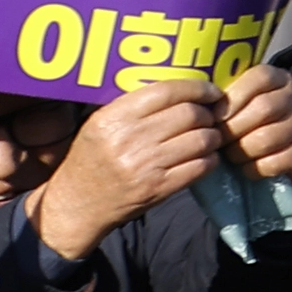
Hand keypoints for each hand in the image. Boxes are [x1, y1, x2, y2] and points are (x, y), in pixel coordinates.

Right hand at [27, 81, 226, 264]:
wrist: (77, 205)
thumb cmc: (91, 159)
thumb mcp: (100, 124)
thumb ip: (134, 105)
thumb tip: (180, 86)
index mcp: (114, 117)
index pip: (168, 91)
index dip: (198, 88)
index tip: (211, 91)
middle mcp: (130, 139)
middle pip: (191, 114)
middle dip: (208, 113)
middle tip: (210, 116)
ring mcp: (146, 166)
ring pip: (202, 140)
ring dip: (213, 136)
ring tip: (209, 136)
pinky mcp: (159, 188)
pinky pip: (201, 166)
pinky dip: (210, 159)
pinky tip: (204, 157)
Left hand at [218, 61, 291, 181]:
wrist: (283, 146)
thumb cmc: (250, 120)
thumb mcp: (241, 100)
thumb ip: (223, 97)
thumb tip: (194, 105)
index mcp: (278, 78)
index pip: (260, 78)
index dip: (234, 97)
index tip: (215, 116)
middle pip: (263, 109)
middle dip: (232, 130)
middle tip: (218, 141)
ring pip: (266, 138)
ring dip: (240, 151)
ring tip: (231, 155)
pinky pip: (275, 162)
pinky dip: (254, 169)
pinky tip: (247, 167)